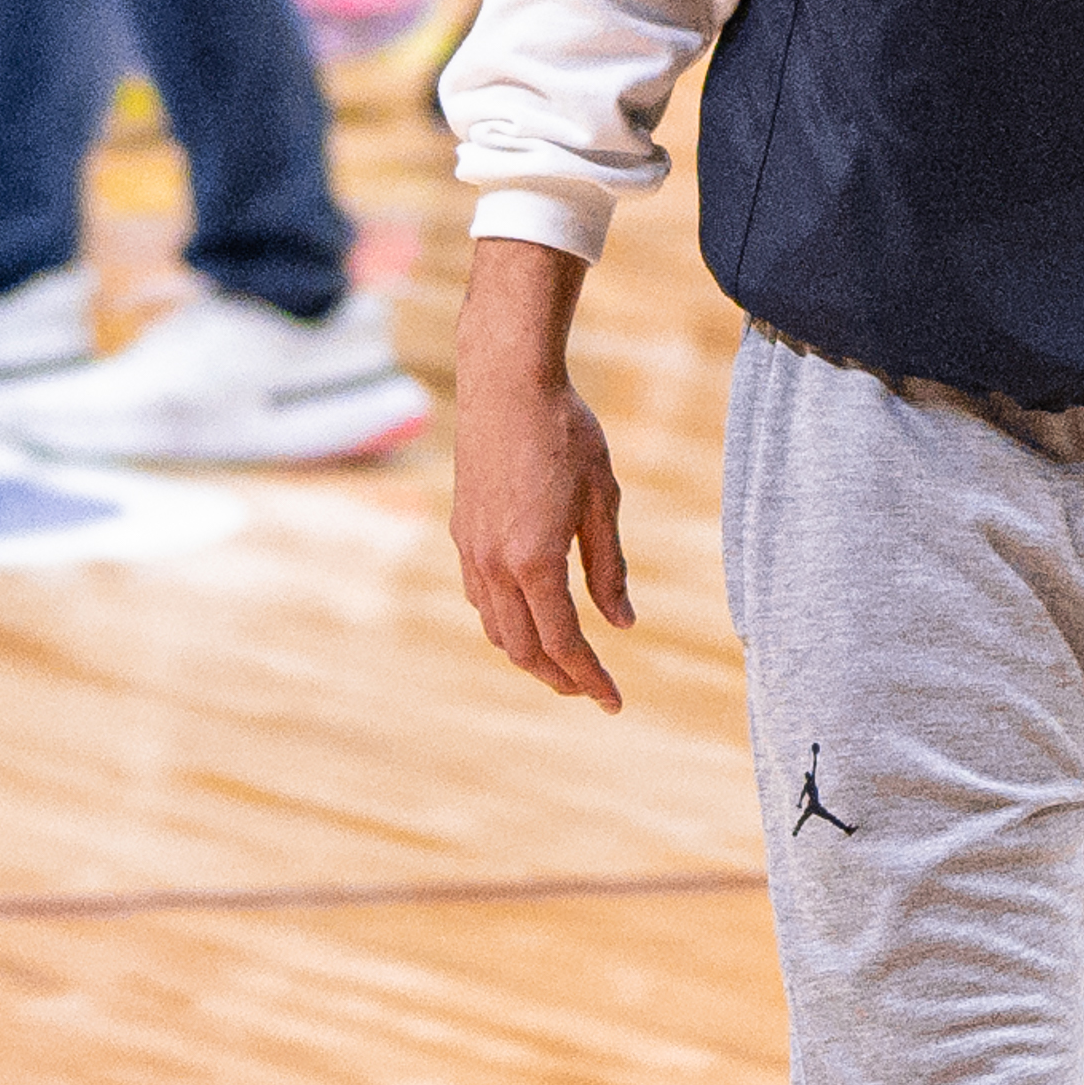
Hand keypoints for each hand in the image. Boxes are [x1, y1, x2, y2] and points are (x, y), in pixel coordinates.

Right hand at [446, 246, 634, 704]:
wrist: (505, 382)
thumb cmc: (565, 432)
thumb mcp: (603, 498)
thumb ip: (609, 567)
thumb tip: (622, 624)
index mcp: (535, 561)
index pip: (565, 643)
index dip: (590, 679)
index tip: (614, 702)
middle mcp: (494, 565)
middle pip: (525, 649)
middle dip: (559, 678)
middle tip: (591, 691)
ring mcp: (471, 550)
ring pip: (496, 628)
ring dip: (529, 655)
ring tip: (562, 664)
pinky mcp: (462, 531)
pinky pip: (479, 598)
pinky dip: (505, 622)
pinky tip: (528, 616)